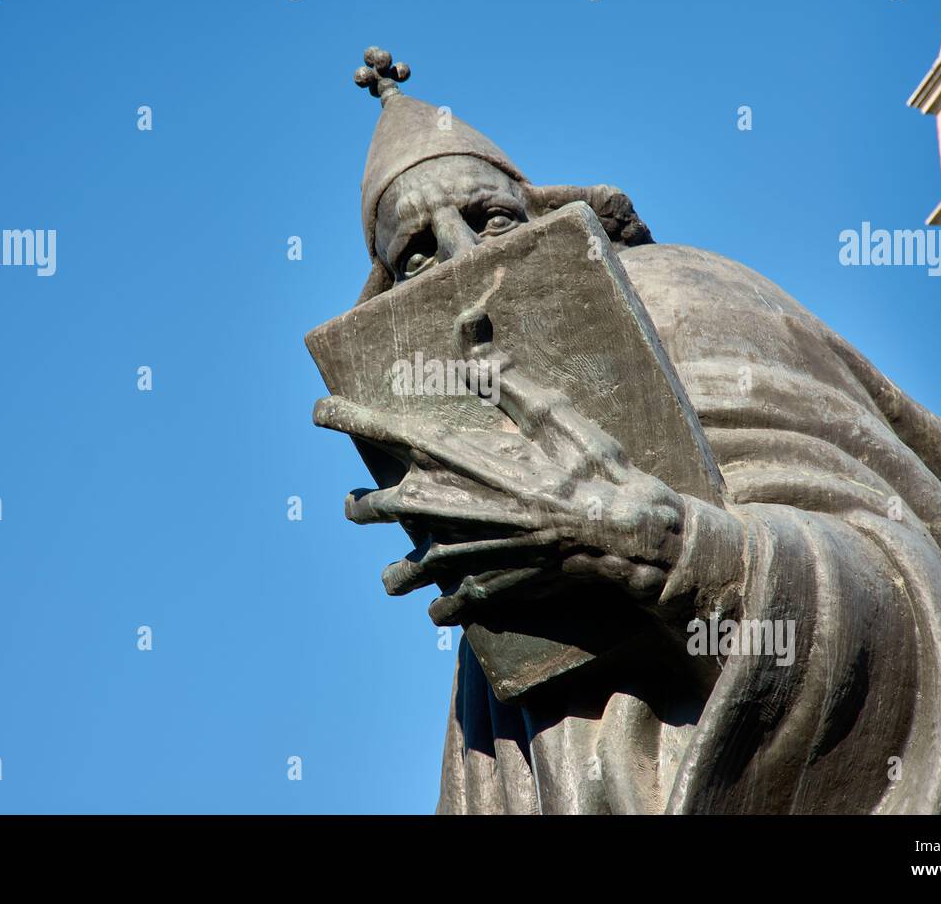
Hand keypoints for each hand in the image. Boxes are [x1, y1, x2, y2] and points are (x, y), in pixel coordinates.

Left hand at [313, 308, 685, 624]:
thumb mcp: (550, 411)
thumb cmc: (588, 469)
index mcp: (449, 457)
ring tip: (401, 568)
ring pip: (395, 570)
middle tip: (365, 503)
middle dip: (361, 504)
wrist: (619, 536)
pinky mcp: (479, 590)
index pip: (376, 430)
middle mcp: (438, 506)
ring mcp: (454, 554)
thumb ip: (501, 376)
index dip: (341, 418)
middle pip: (363, 508)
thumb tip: (469, 334)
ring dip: (396, 568)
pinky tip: (447, 603)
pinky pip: (440, 606)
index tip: (321, 412)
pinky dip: (442, 605)